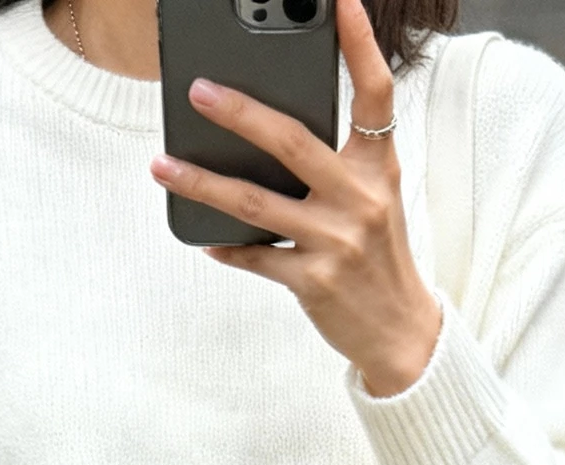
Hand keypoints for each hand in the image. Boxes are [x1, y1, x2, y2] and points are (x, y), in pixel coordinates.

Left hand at [149, 0, 441, 397]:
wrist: (401, 332)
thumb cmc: (379, 258)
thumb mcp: (374, 200)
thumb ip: (336, 165)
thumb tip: (266, 137)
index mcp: (378, 167)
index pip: (374, 92)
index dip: (359, 44)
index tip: (341, 0)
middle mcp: (360, 198)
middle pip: (291, 141)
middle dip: (239, 113)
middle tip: (198, 91)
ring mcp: (336, 241)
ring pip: (255, 202)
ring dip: (202, 182)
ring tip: (163, 165)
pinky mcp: (314, 282)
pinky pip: (256, 257)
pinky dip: (226, 247)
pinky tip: (202, 236)